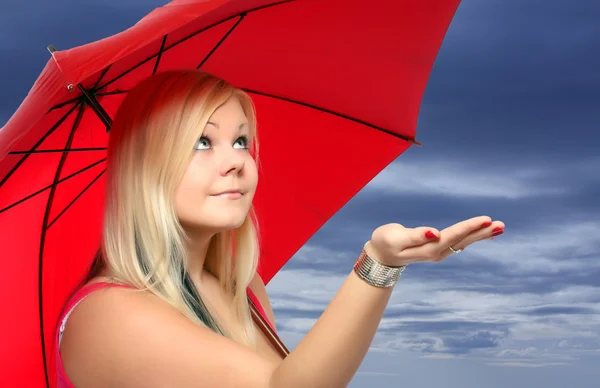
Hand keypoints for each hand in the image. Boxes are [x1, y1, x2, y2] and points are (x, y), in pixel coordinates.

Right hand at [365, 216, 504, 266]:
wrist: (381, 255)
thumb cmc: (386, 242)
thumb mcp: (396, 237)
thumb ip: (415, 235)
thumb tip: (435, 233)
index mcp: (429, 248)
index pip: (453, 236)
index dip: (469, 227)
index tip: (486, 219)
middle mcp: (437, 252)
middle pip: (463, 240)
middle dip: (482, 232)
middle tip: (501, 225)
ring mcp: (439, 252)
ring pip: (464, 242)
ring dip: (481, 234)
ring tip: (499, 227)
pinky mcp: (438, 249)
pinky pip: (460, 242)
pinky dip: (472, 236)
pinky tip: (483, 233)